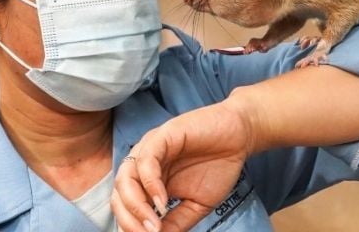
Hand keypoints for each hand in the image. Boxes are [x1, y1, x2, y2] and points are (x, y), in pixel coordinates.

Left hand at [111, 100, 255, 231]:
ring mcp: (150, 149)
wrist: (239, 136)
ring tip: (153, 225)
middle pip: (119, 194)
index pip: (125, 206)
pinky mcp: (162, 135)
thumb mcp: (195, 204)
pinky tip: (163, 201)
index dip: (130, 226)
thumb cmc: (218, 166)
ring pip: (126, 178)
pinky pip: (146, 160)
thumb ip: (176, 222)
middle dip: (129, 221)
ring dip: (136, 206)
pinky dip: (150, 184)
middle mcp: (143, 165)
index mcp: (147, 181)